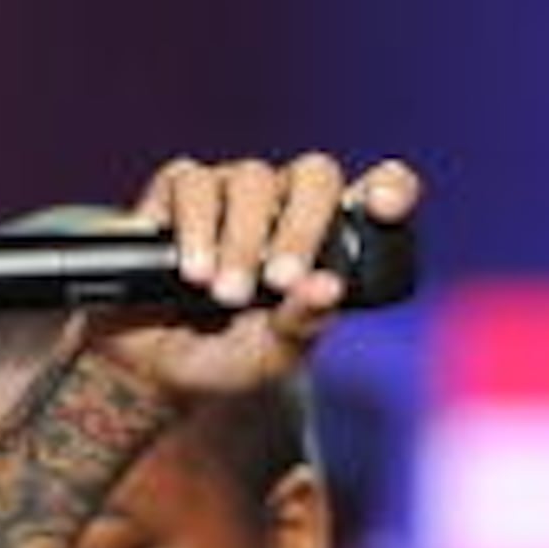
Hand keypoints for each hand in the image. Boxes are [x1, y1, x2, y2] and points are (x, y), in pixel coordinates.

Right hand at [85, 154, 418, 412]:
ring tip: (226, 294)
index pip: (377, 191)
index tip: (385, 207)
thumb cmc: (231, 359)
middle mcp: (286, 204)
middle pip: (313, 176)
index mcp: (328, 241)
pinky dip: (195, 227)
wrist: (157, 371)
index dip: (390, 188)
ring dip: (240, 240)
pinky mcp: (179, 191)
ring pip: (251, 179)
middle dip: (301, 228)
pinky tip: (192, 270)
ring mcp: (233, 191)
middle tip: (280, 281)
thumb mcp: (276, 355)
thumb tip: (328, 288)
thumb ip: (304, 323)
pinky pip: (191, 183)